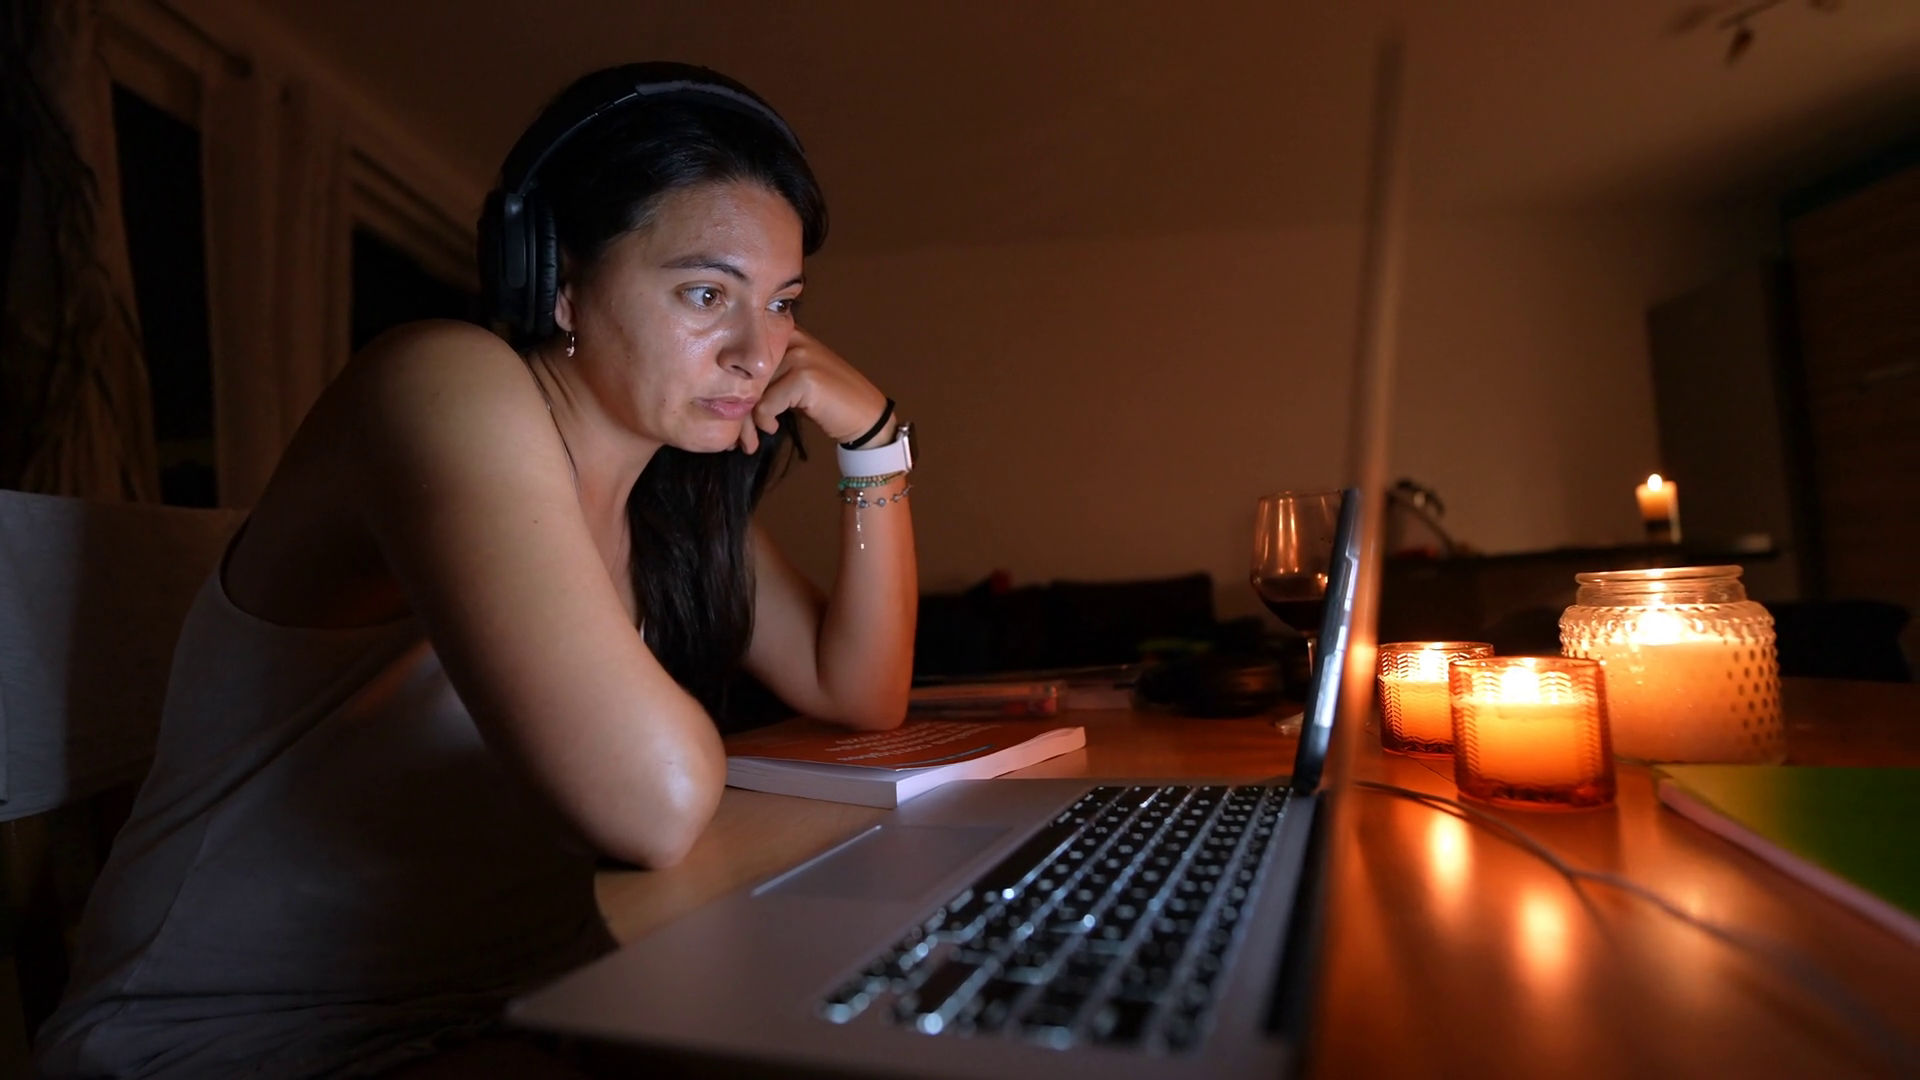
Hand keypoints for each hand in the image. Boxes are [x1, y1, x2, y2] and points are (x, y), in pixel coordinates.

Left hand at [738, 328, 888, 453]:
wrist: (865, 416)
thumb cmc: (827, 402)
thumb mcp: (794, 380)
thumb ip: (768, 375)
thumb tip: (727, 392)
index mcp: (788, 334)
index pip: (746, 356)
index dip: (736, 386)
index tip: (732, 412)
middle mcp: (793, 339)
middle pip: (747, 373)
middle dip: (739, 407)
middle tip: (738, 434)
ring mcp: (800, 356)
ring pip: (753, 390)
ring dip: (749, 420)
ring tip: (754, 436)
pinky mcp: (804, 377)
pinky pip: (767, 403)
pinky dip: (765, 421)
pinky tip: (774, 427)